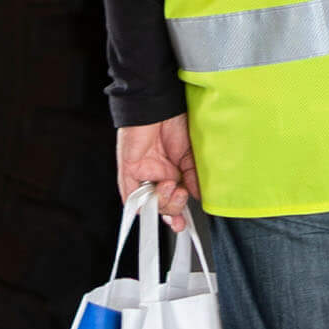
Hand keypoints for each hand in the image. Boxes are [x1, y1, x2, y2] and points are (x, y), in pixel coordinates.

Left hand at [117, 115, 198, 229]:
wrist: (158, 104)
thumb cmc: (174, 120)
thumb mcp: (191, 153)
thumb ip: (193, 176)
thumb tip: (198, 197)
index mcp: (173, 171)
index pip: (175, 200)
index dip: (179, 214)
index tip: (184, 224)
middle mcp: (158, 175)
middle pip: (164, 206)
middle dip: (173, 207)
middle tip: (181, 193)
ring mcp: (143, 174)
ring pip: (149, 204)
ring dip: (162, 203)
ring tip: (171, 185)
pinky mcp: (129, 169)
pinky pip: (130, 195)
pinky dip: (138, 205)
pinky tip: (149, 204)